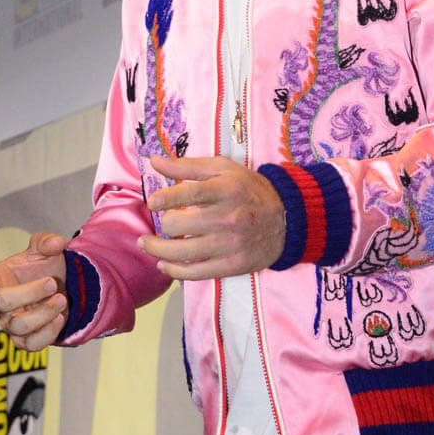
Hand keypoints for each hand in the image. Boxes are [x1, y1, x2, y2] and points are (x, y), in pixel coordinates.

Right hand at [0, 231, 68, 350]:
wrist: (64, 288)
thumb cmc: (44, 267)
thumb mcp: (45, 248)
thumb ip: (48, 242)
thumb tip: (57, 243)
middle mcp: (0, 303)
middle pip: (2, 303)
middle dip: (32, 292)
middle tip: (52, 282)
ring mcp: (11, 323)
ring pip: (18, 326)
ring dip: (44, 312)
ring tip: (61, 299)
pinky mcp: (26, 341)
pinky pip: (32, 344)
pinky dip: (49, 331)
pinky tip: (59, 317)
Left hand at [139, 154, 284, 279]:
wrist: (287, 219)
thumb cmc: (250, 189)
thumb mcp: (223, 169)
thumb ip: (187, 166)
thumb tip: (154, 162)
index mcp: (226, 190)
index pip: (189, 194)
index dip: (165, 198)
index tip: (153, 202)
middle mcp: (228, 218)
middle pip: (179, 225)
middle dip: (163, 224)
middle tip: (158, 221)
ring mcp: (230, 244)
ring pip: (181, 252)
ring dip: (156, 249)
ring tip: (146, 243)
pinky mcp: (232, 265)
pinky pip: (195, 272)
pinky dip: (174, 270)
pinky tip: (164, 264)